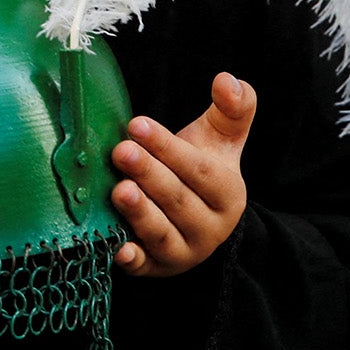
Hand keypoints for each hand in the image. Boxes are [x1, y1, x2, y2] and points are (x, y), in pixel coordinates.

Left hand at [109, 72, 256, 276]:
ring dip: (140, 213)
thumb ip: (232, 107)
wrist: (193, 218)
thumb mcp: (221, 137)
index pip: (199, 170)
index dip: (168, 148)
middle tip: (120, 151)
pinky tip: (117, 249)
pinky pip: (144, 267)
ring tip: (119, 190)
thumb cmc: (200, 166)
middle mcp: (210, 228)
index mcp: (229, 194)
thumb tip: (226, 79)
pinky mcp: (156, 269)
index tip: (137, 124)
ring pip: (162, 233)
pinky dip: (132, 260)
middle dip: (149, 174)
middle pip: (178, 200)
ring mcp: (184, 252)